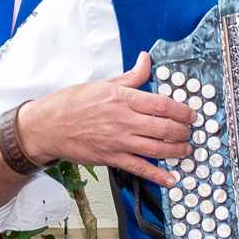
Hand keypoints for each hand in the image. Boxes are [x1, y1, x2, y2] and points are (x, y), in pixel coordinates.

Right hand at [17, 52, 193, 187]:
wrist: (47, 126)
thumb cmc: (71, 104)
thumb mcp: (103, 82)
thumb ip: (130, 76)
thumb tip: (146, 60)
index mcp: (122, 98)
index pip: (161, 104)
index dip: (182, 111)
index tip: (190, 114)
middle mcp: (123, 120)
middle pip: (164, 127)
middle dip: (183, 131)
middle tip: (190, 132)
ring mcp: (118, 141)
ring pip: (157, 149)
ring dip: (177, 151)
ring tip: (186, 150)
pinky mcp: (111, 158)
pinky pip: (140, 168)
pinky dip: (158, 176)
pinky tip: (171, 179)